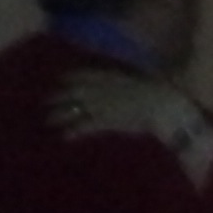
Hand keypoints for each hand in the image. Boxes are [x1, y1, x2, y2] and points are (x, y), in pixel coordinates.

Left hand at [52, 70, 191, 141]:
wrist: (166, 105)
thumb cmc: (163, 94)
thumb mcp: (147, 82)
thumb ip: (135, 83)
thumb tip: (135, 83)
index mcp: (115, 76)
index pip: (88, 74)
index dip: (73, 76)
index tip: (61, 78)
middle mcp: (104, 88)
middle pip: (76, 90)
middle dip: (59, 95)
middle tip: (46, 101)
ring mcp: (104, 104)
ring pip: (75, 107)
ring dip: (60, 114)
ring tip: (47, 120)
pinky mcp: (106, 121)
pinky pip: (86, 126)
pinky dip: (74, 131)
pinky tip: (65, 137)